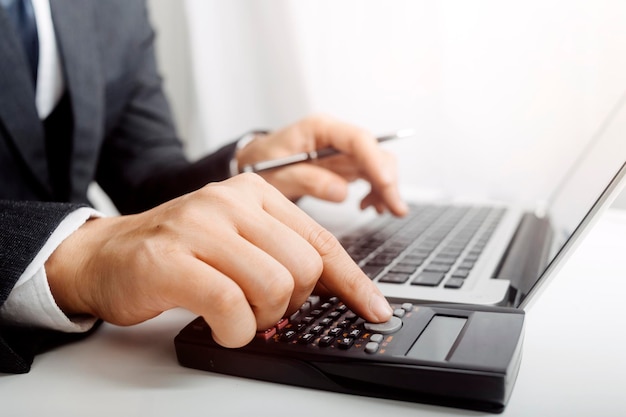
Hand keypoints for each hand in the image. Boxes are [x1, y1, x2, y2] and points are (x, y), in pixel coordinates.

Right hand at [45, 174, 392, 347]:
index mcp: (256, 194)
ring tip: (236, 316)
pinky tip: (220, 326)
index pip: (322, 241)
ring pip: (273, 286)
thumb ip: (283, 255)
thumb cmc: (178, 253)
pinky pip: (230, 305)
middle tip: (262, 309)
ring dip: (260, 319)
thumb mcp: (239, 240)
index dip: (353, 282)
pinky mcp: (171, 258)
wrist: (107, 255)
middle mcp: (231, 201)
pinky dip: (234, 330)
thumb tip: (338, 291)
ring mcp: (200, 226)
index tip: (374, 309)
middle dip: (292, 304)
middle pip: (304, 267)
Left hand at [236, 115, 408, 215]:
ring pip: (378, 165)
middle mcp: (337, 137)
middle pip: (374, 152)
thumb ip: (306, 179)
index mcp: (319, 128)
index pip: (358, 139)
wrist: (254, 163)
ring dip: (386, 188)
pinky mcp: (346, 166)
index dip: (375, 161)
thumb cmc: (261, 163)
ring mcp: (344, 151)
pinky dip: (376, 192)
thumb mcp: (275, 174)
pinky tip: (370, 207)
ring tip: (383, 211)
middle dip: (388, 180)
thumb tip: (341, 192)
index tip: (386, 184)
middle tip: (394, 209)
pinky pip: (371, 176)